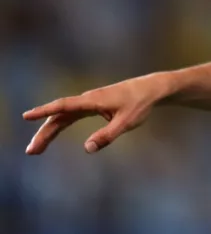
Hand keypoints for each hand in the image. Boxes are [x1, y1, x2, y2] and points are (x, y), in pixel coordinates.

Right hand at [23, 74, 168, 154]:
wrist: (152, 89)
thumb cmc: (140, 103)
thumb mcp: (127, 122)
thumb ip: (107, 136)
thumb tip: (87, 149)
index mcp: (93, 101)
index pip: (63, 106)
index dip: (44, 111)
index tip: (27, 116)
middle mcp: (88, 100)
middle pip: (59, 116)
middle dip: (44, 132)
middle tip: (31, 151)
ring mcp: (90, 102)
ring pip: (64, 116)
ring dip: (49, 130)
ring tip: (37, 148)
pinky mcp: (94, 105)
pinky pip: (71, 115)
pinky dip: (60, 124)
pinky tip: (52, 134)